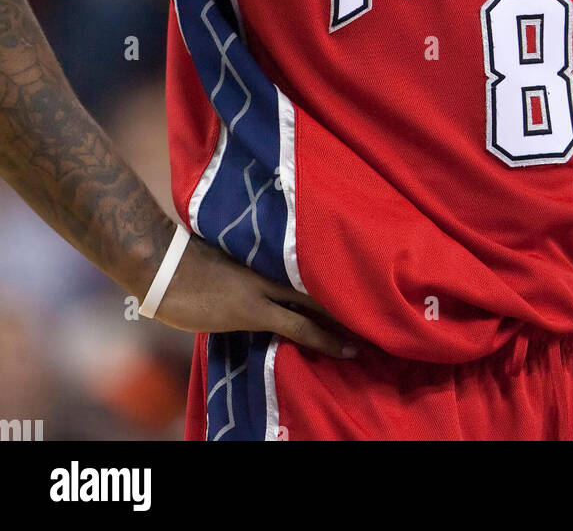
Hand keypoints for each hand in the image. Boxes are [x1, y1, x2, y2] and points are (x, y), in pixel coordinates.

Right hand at [143, 232, 356, 358]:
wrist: (159, 264)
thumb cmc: (179, 261)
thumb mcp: (217, 258)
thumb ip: (240, 266)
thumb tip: (248, 275)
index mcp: (261, 258)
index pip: (306, 268)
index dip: (333, 279)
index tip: (359, 284)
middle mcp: (269, 270)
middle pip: (318, 283)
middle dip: (347, 298)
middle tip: (380, 308)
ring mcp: (262, 289)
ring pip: (315, 305)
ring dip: (343, 320)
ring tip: (373, 331)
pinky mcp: (252, 311)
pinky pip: (297, 327)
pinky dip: (323, 338)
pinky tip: (346, 348)